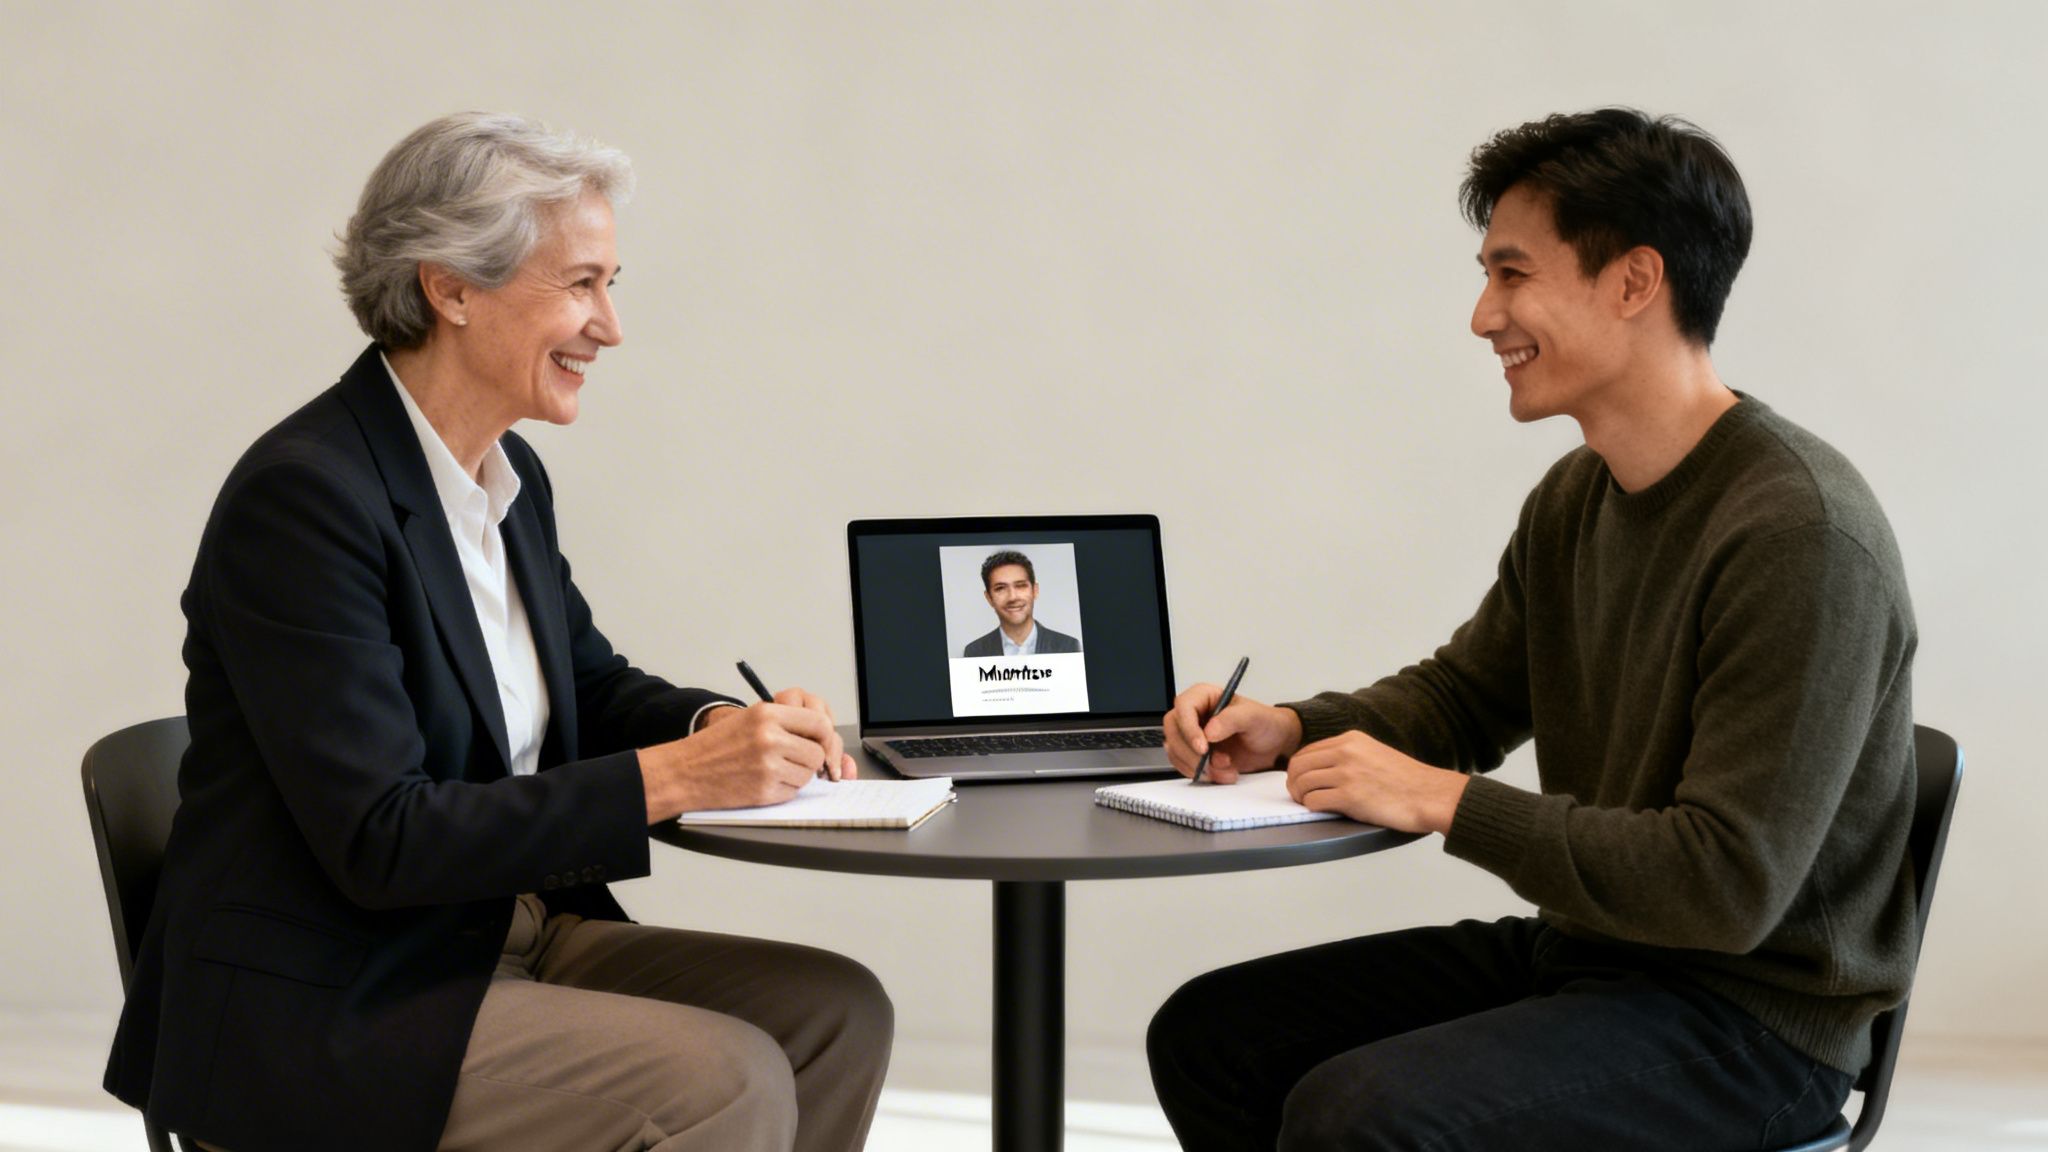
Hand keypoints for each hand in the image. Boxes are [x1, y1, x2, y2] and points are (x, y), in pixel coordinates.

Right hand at [640, 692, 850, 821]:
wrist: (685, 771)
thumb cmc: (716, 745)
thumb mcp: (750, 718)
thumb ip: (784, 721)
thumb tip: (822, 733)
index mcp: (768, 714)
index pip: (819, 723)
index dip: (824, 736)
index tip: (821, 743)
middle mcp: (770, 738)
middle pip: (817, 753)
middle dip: (808, 760)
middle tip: (791, 760)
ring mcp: (768, 766)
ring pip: (807, 775)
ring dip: (795, 776)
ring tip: (770, 770)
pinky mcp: (764, 791)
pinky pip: (792, 792)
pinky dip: (783, 790)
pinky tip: (762, 782)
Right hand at [1162, 684, 1301, 783]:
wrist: (1273, 745)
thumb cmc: (1264, 724)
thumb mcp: (1254, 717)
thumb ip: (1232, 719)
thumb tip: (1209, 731)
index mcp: (1204, 696)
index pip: (1184, 707)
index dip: (1188, 728)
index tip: (1203, 747)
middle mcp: (1193, 714)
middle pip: (1173, 731)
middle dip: (1190, 752)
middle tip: (1211, 764)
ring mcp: (1191, 735)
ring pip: (1175, 750)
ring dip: (1197, 766)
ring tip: (1225, 769)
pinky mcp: (1193, 754)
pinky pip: (1183, 765)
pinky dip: (1200, 774)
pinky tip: (1221, 774)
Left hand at [1285, 730, 1467, 833]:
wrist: (1430, 794)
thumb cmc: (1406, 780)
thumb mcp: (1374, 753)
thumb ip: (1348, 755)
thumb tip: (1321, 768)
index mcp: (1350, 740)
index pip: (1307, 751)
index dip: (1298, 769)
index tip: (1300, 781)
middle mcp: (1346, 752)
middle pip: (1298, 765)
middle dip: (1293, 783)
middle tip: (1299, 795)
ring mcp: (1347, 773)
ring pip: (1302, 783)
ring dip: (1301, 797)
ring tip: (1309, 804)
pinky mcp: (1350, 795)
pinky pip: (1314, 801)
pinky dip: (1312, 808)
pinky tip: (1322, 810)